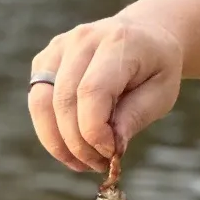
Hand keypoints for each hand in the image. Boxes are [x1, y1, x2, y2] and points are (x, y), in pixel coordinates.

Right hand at [28, 16, 183, 170]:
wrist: (146, 34)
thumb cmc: (157, 67)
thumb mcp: (163, 91)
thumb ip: (136, 115)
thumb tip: (111, 146)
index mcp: (118, 42)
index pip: (92, 91)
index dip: (95, 131)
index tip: (112, 154)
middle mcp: (83, 39)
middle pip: (64, 100)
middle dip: (78, 143)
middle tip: (100, 165)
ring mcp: (59, 47)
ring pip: (41, 103)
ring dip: (58, 142)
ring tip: (83, 163)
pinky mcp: (44, 60)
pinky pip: (37, 102)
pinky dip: (51, 131)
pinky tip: (72, 147)